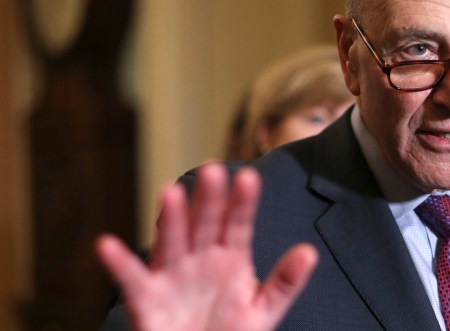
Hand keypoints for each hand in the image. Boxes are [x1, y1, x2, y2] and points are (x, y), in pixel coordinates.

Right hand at [96, 163, 318, 330]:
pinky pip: (131, 280)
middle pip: (205, 223)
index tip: (251, 178)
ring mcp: (173, 277)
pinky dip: (118, 264)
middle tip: (213, 170)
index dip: (243, 202)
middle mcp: (201, 260)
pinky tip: (107, 245)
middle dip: (209, 199)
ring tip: (171, 193)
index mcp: (231, 258)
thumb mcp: (264, 311)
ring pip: (172, 242)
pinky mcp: (147, 300)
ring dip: (171, 219)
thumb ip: (286, 282)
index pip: (238, 224)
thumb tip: (310, 252)